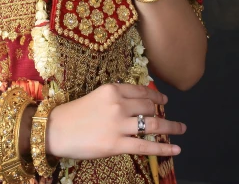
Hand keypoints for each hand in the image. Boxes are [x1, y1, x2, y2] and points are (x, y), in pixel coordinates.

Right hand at [46, 83, 184, 159]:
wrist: (57, 129)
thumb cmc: (73, 114)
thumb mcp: (96, 97)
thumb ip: (115, 99)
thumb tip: (135, 106)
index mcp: (112, 90)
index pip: (141, 91)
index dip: (156, 96)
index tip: (164, 101)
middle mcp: (118, 104)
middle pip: (149, 107)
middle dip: (165, 112)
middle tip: (175, 118)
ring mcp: (119, 125)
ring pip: (153, 125)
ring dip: (171, 127)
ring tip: (182, 130)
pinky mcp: (117, 144)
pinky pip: (146, 147)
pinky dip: (164, 148)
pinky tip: (175, 149)